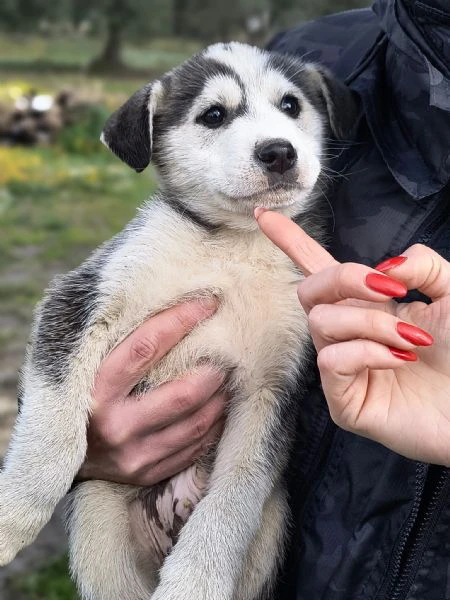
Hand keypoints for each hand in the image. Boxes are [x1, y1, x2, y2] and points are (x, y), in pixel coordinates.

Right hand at [77, 298, 226, 485]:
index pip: (145, 347)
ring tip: (229, 377)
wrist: (58, 455)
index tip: (207, 303)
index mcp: (94, 390)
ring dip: (221, 397)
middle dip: (213, 368)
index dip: (181, 321)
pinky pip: (194, 448)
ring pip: (196, 423)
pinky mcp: (146, 473)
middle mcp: (114, 425)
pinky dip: (214, 425)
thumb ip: (118, 342)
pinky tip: (220, 407)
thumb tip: (164, 300)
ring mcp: (132, 455)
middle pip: (182, 394)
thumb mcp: (87, 367)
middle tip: (229, 351)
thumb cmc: (79, 397)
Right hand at [256, 209, 449, 465]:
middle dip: (344, 278)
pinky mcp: (343, 399)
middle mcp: (348, 331)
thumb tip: (384, 267)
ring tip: (410, 338)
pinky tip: (399, 360)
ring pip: (322, 323)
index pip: (319, 268)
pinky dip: (368, 352)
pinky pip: (332, 361)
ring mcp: (342, 366)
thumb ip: (422, 265)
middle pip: (309, 289)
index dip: (290, 240)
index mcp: (368, 303)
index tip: (262, 215)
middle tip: (388, 289)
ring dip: (370, 322)